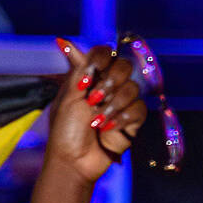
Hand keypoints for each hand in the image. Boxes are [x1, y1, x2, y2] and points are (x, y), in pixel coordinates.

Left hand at [48, 38, 148, 183]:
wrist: (74, 161)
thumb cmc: (65, 131)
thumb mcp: (68, 97)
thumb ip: (76, 70)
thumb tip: (63, 41)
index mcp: (89, 79)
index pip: (104, 53)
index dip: (101, 58)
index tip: (90, 73)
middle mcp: (107, 87)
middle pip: (124, 66)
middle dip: (109, 82)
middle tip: (93, 99)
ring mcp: (121, 103)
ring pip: (133, 88)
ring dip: (113, 105)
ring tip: (96, 120)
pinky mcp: (132, 120)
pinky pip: (139, 109)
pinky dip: (122, 118)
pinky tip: (108, 128)